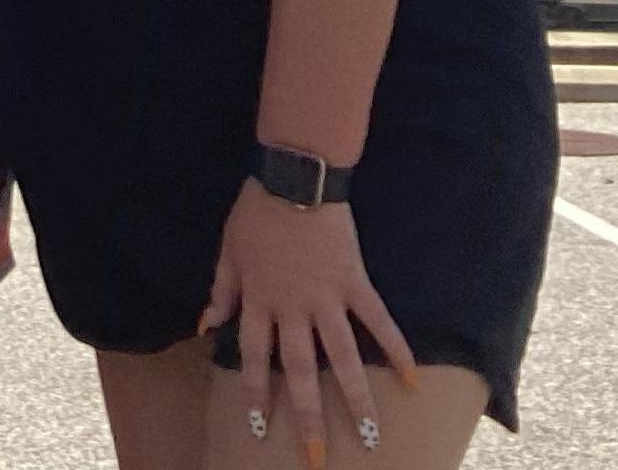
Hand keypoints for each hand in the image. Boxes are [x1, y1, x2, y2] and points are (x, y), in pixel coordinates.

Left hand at [198, 180, 418, 467]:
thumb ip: (220, 291)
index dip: (255, 391)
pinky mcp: (355, 282)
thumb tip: (205, 326)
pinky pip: (378, 320)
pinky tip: (412, 379)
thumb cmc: (256, 211)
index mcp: (259, 300)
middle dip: (308, 414)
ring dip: (356, 399)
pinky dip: (396, 348)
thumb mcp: (227, 249)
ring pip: (341, 357)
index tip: (259, 428)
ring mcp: (326, 297)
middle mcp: (292, 307)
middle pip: (299, 369)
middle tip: (316, 455)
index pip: (253, 355)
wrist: (294, 176)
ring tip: (371, 437)